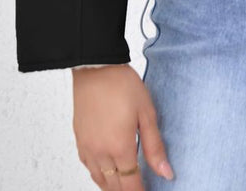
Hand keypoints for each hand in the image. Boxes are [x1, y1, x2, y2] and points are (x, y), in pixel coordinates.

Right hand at [72, 64, 174, 186]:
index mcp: (120, 147)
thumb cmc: (122, 84)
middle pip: (115, 186)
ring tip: (125, 187)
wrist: (95, 67)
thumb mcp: (146, 113)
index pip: (131, 185)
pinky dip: (99, 176)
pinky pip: (88, 168)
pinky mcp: (79, 141)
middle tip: (139, 189)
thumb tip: (166, 173)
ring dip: (113, 187)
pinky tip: (107, 173)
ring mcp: (87, 148)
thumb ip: (155, 146)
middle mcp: (101, 152)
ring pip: (99, 181)